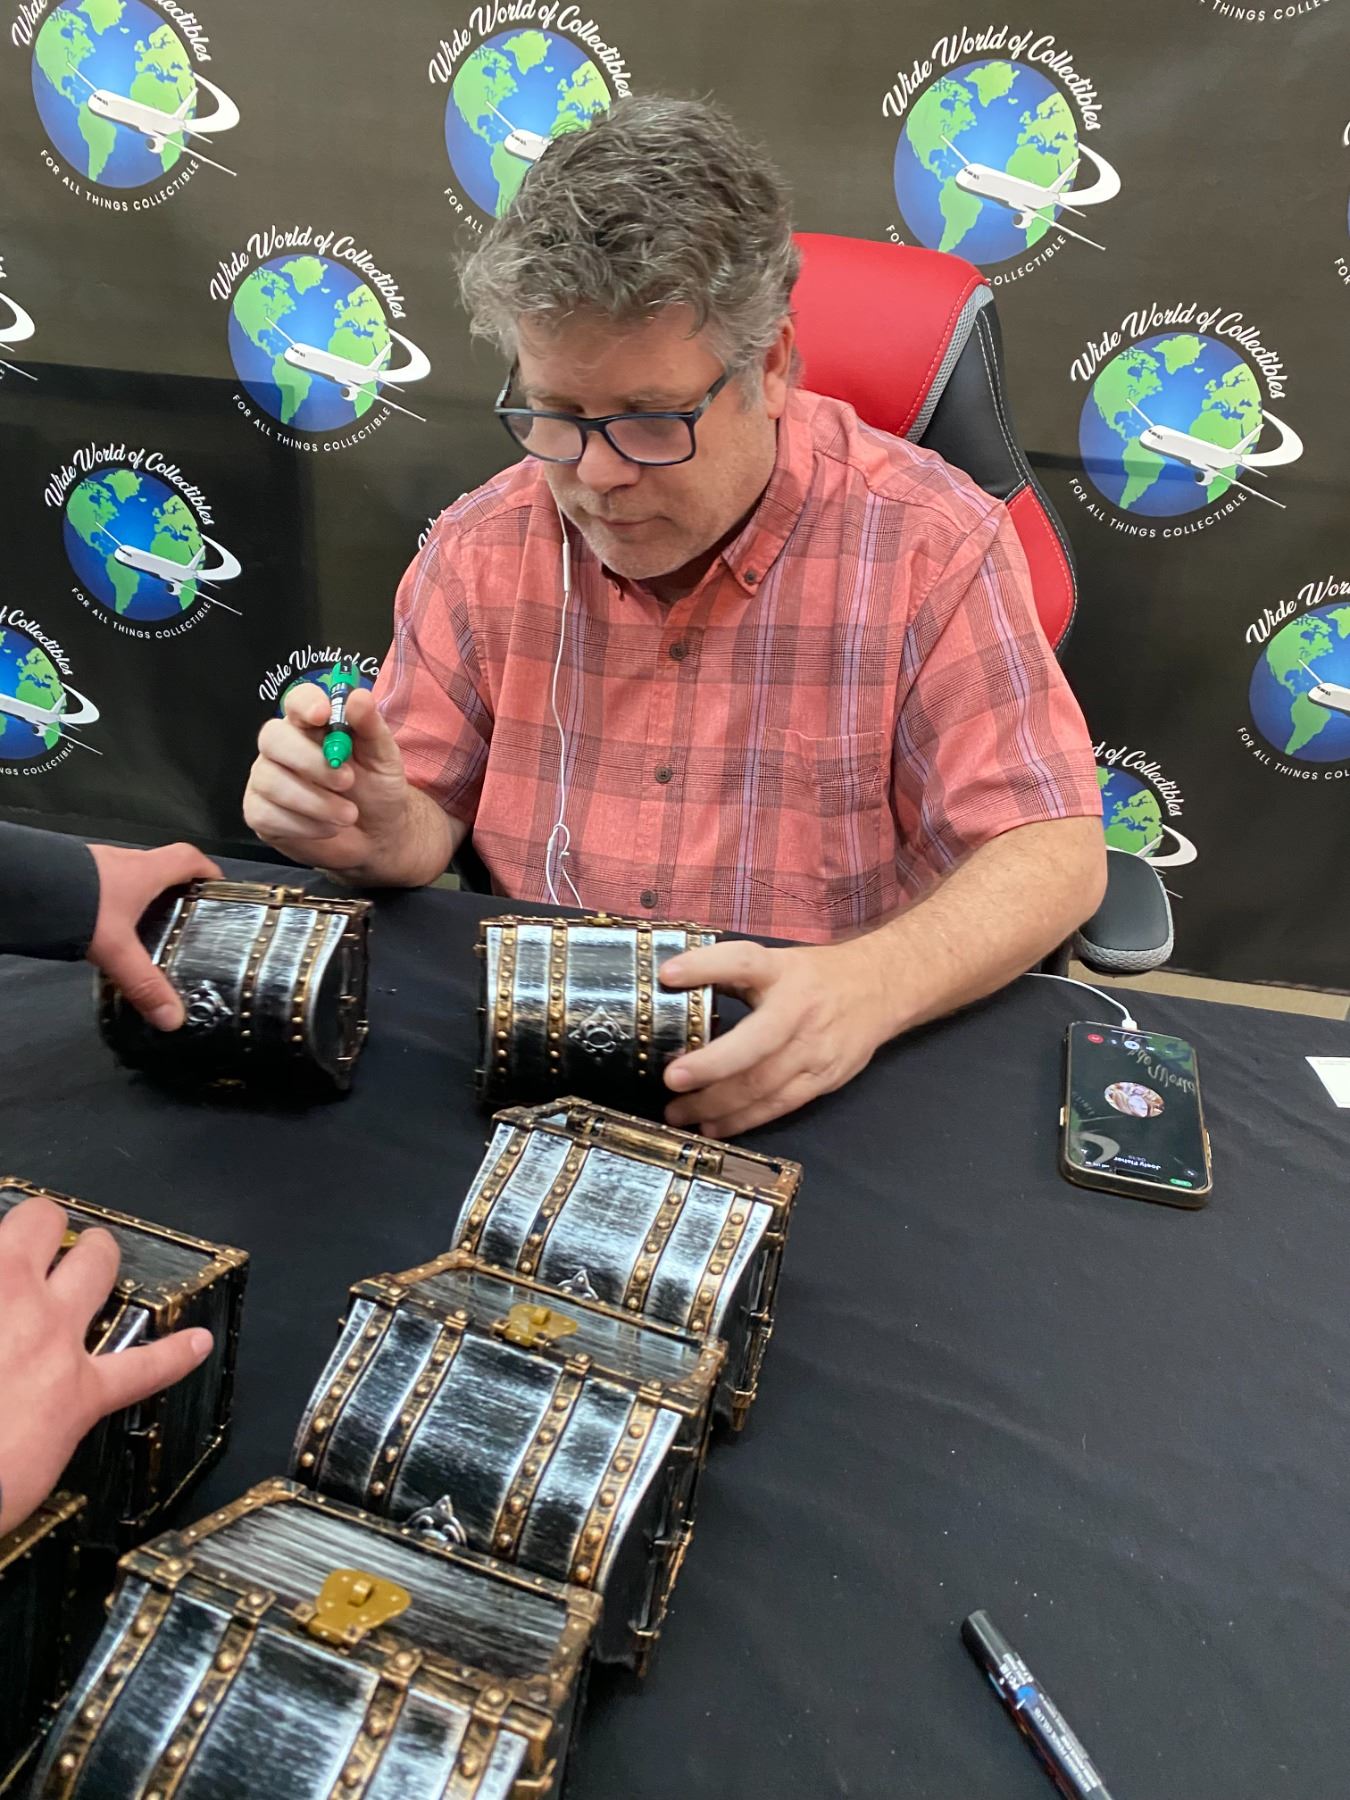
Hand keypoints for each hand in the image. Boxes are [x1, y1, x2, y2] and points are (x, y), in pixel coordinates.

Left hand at [0, 1196, 212, 1535]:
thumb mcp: (30, 1476)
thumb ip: (46, 1434)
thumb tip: (36, 1428)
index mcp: (72, 1394)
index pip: (146, 1368)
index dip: (175, 1354)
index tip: (194, 1342)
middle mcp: (46, 1330)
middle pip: (97, 1256)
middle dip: (90, 1252)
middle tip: (77, 1261)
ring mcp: (5, 1298)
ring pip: (38, 1221)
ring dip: (35, 1225)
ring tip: (29, 1234)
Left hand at [88, 841, 220, 1029]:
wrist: (23, 884)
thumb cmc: (82, 905)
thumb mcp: (117, 950)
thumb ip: (144, 983)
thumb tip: (174, 1018)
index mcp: (147, 871)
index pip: (190, 859)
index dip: (208, 872)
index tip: (218, 892)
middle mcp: (126, 861)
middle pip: (162, 869)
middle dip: (176, 892)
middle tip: (184, 921)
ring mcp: (98, 864)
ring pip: (131, 878)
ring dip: (142, 898)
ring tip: (146, 930)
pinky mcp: (75, 873)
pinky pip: (105, 885)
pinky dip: (113, 901)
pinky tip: (106, 927)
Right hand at [243, 684, 410, 873]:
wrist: (376, 836)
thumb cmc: (376, 789)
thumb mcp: (384, 757)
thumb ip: (371, 728)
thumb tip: (359, 697)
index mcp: (311, 725)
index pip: (296, 701)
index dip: (305, 704)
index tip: (323, 715)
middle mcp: (282, 747)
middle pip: (273, 738)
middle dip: (309, 760)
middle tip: (347, 781)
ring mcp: (266, 779)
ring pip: (270, 780)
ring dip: (314, 801)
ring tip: (348, 815)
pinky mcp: (259, 813)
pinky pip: (267, 815)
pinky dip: (303, 825)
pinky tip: (327, 829)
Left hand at [660, 937, 895, 1137]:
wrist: (882, 989)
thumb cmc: (816, 978)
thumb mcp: (779, 963)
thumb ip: (734, 977)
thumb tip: (675, 992)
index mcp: (782, 971)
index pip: (743, 962)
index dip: (705, 967)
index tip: (669, 975)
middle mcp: (799, 1010)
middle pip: (755, 1043)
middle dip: (711, 1065)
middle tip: (671, 1078)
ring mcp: (814, 1049)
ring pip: (763, 1084)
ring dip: (716, 1103)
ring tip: (679, 1112)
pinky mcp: (824, 1079)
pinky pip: (779, 1105)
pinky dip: (743, 1119)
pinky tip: (714, 1125)